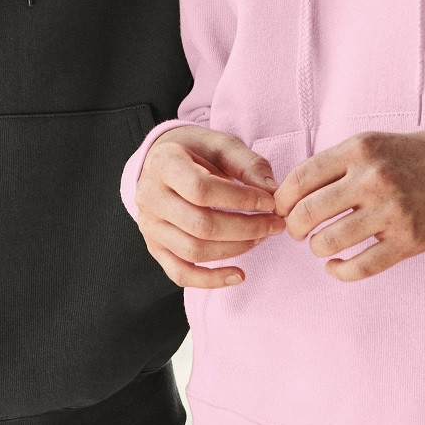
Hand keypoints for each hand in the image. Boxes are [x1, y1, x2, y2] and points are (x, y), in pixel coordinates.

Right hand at [135, 125, 285, 288]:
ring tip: (261, 237)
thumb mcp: (220, 144)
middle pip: (200, 225)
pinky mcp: (156, 248)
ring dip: (236, 249)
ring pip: (194, 251)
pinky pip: (181, 273)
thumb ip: (247, 164)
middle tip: (274, 224)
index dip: (241, 199)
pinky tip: (239, 274)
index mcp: (163, 164)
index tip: (270, 201)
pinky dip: (211, 280)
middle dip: (246, 228)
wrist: (162, 163)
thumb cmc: (195, 151)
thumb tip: (272, 190)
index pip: (201, 190)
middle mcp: (150, 198)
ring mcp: (150, 227)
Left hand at [275, 130, 424, 281]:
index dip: (282, 200)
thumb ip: (336, 163)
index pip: (300, 179)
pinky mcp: (409, 240)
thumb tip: (292, 192)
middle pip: (307, 213)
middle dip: (293, 227)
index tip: (282, 209)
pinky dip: (339, 271)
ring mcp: (391, 211)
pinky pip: (360, 267)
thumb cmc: (418, 156)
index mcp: (360, 149)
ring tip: (321, 245)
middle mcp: (373, 178)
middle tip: (297, 231)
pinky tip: (335, 266)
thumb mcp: (375, 144)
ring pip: (328, 242)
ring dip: (316, 248)